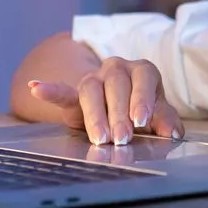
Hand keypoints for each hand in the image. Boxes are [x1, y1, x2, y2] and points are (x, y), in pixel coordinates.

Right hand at [27, 58, 183, 144]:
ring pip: (91, 89)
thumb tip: (172, 133)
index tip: (141, 120)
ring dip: (96, 114)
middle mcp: (117, 69)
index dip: (142, 98)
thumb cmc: (143, 109)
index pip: (143, 78)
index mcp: (141, 71)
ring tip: (100, 137)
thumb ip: (165, 120)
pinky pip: (62, 90)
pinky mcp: (75, 93)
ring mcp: (94, 78)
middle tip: (122, 138)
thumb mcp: (158, 114)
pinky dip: (49, 90)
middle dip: (119, 113)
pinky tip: (35, 87)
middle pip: (116, 84)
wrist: (120, 107)